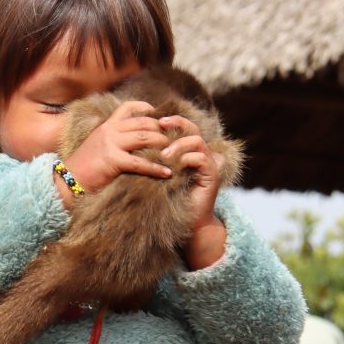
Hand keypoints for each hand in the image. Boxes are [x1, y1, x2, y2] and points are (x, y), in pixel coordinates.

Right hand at [56, 101, 171, 207]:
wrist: (66, 181)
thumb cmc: (84, 167)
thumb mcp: (98, 146)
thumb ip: (115, 140)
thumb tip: (135, 142)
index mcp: (107, 126)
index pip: (128, 108)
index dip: (146, 108)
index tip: (159, 115)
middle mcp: (110, 130)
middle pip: (143, 123)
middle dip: (162, 130)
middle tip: (174, 138)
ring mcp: (111, 144)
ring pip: (145, 138)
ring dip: (163, 144)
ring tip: (175, 152)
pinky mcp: (113, 160)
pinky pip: (141, 162)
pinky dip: (156, 168)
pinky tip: (167, 172)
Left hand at [158, 116, 227, 269]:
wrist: (186, 222)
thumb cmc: (168, 199)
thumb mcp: (156, 175)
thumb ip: (151, 159)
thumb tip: (131, 145)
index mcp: (187, 151)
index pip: (182, 126)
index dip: (169, 120)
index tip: (151, 120)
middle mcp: (199, 153)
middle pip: (192, 127)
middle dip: (177, 123)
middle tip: (160, 125)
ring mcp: (207, 163)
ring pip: (197, 141)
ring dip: (179, 144)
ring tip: (163, 154)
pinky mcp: (212, 174)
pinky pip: (202, 158)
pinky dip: (186, 159)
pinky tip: (173, 167)